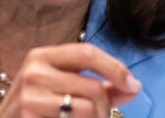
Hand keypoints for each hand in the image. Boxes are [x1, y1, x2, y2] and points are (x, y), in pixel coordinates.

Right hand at [0, 43, 141, 117]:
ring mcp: (30, 97)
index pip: (86, 52)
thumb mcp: (60, 86)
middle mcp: (34, 72)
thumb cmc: (36, 106)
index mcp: (41, 56)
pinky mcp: (31, 116)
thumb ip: (96, 85)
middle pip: (93, 88)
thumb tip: (133, 86)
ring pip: (88, 110)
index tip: (133, 85)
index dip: (115, 68)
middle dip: (105, 108)